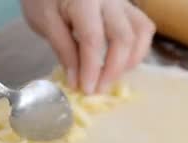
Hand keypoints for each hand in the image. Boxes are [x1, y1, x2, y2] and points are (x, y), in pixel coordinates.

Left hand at [22, 0, 154, 93]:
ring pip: (141, 31)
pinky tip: (121, 62)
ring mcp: (121, 1)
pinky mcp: (126, 7)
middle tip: (99, 89)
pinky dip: (137, 48)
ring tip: (112, 76)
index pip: (93, 39)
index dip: (91, 68)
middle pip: (123, 37)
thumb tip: (77, 80)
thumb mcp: (44, 22)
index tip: (86, 89)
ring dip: (131, 60)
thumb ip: (63, 49)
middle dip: (113, 69)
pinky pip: (142, 27)